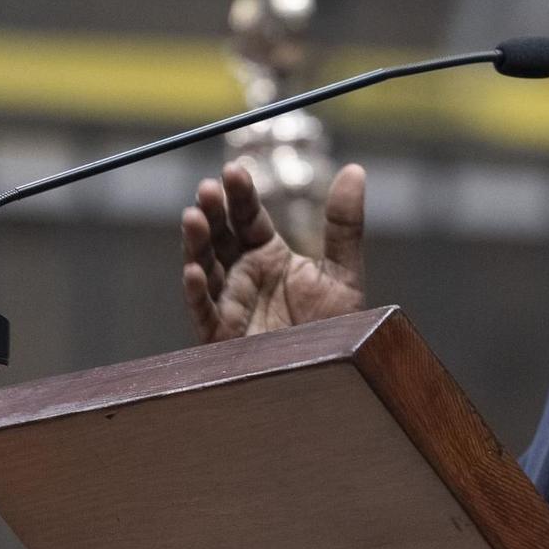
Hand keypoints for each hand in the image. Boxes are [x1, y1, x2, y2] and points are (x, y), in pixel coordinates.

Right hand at [179, 161, 365, 342]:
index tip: (233, 170)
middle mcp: (244, 276)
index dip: (239, 194)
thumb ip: (344, 224)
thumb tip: (355, 170)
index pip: (248, 216)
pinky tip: (193, 271)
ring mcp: (230, 303)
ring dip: (196, 243)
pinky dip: (195, 292)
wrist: (335, 377)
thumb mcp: (343, 273)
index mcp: (270, 257)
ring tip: (193, 217)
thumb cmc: (337, 330)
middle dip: (212, 212)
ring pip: (203, 267)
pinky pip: (203, 312)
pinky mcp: (221, 336)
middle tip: (207, 188)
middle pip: (220, 236)